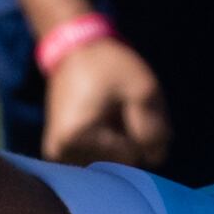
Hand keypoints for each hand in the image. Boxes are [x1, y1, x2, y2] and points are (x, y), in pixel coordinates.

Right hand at [39, 32, 172, 168]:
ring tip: (109, 113)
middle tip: (120, 108)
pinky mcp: (58, 151)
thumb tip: (156, 160)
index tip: (129, 106)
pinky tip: (101, 121)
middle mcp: (61, 152)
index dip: (140, 133)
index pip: (130, 157)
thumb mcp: (142, 88)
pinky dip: (106, 144)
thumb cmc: (108, 65)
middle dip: (129, 139)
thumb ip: (155, 128)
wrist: (74, 49)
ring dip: (118, 142)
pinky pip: (96, 159)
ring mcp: (58, 154)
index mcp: (76, 137)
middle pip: (117, 163)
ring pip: (107, 163)